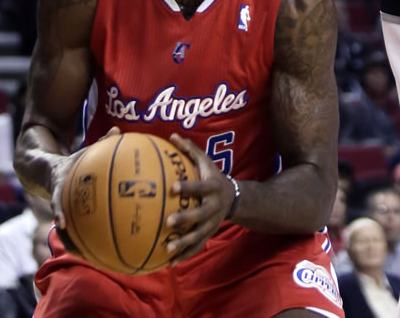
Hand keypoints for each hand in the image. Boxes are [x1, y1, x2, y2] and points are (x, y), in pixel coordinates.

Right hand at [51, 126, 120, 254]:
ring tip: (90, 260)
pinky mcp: (66, 217)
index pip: (56, 199)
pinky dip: (86, 240)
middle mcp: (57, 201)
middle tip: (75, 253)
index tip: (62, 223)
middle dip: (65, 239)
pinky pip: (76, 232)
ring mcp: (60, 211)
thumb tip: (117, 130)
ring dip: (75, 246)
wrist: (44, 170)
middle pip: (59, 225)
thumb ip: (99, 143)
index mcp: (59, 186)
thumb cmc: (72, 162)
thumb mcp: (82, 152)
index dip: (58, 211)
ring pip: (66, 233)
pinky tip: (105, 250)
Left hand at [164, 134, 235, 263]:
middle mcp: (214, 207)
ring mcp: (212, 223)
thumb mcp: (206, 162)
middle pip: (199, 214)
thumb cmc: (212, 176)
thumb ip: (190, 150)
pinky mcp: (209, 234)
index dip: (188, 187)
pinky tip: (169, 263)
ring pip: (198, 235)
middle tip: (168, 222)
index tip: (173, 188)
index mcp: (212, 187)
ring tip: (167, 249)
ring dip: (183, 243)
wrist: (233, 197)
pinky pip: (197, 247)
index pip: (200, 188)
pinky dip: (185, 255)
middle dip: (185, 219)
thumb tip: (172, 136)